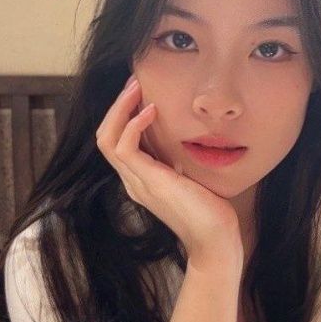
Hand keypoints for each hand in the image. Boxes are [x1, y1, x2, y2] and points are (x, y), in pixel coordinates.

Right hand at [95, 75, 243, 269]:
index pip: (118, 141)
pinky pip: (124, 147)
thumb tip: (187, 135)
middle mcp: (133, 180)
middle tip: (134, 82)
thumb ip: (181, 159)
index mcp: (141, 179)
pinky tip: (150, 111)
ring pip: (107, 139)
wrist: (215, 239)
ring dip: (120, 109)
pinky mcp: (147, 182)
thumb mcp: (192, 175)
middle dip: (116, 106)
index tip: (141, 92)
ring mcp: (137, 182)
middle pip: (105, 136)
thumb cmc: (211, 210)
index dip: (124, 114)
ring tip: (136, 88)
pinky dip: (133, 124)